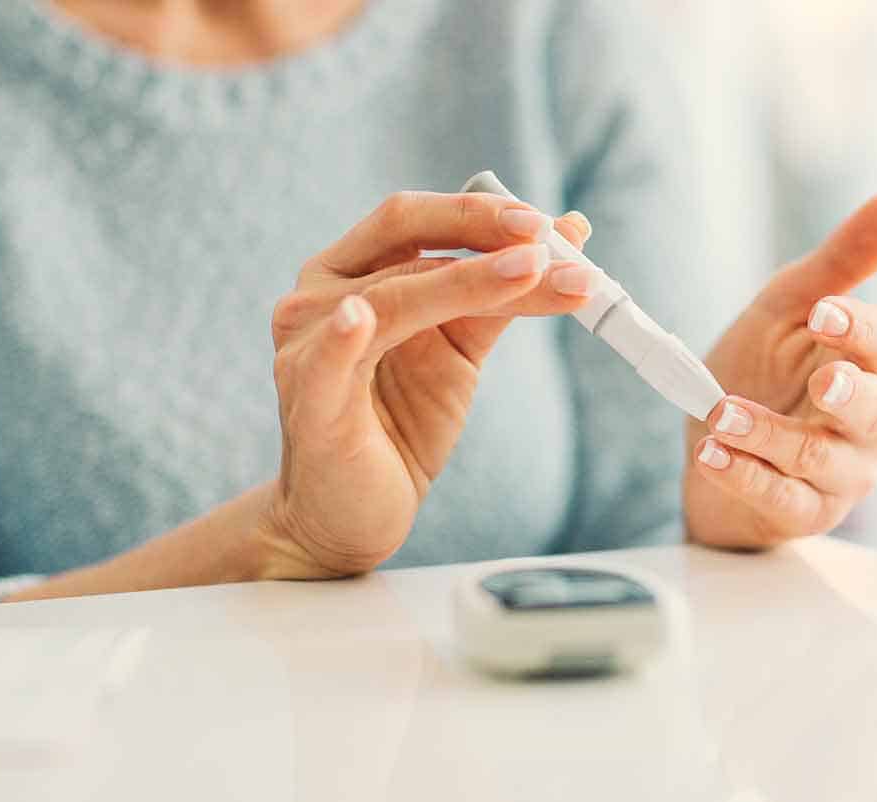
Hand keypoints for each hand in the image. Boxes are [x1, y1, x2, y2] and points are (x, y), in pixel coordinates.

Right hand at [258, 192, 596, 577]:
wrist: (353, 514)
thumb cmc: (400, 424)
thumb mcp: (461, 350)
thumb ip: (504, 295)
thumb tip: (571, 236)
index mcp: (351, 272)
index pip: (414, 219)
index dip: (478, 212)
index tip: (545, 224)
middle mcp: (319, 296)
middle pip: (404, 241)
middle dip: (479, 232)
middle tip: (543, 239)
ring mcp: (306, 345)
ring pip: (393, 297)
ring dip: (468, 282)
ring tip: (532, 273)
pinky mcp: (309, 399)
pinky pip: (327, 360)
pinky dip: (344, 335)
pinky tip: (361, 317)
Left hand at [685, 187, 876, 548]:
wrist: (713, 445)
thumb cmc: (763, 371)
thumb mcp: (790, 306)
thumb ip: (843, 259)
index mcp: (873, 367)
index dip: (860, 330)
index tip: (823, 312)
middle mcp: (869, 426)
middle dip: (852, 397)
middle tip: (822, 381)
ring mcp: (840, 476)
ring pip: (824, 461)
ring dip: (773, 436)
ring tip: (723, 413)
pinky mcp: (801, 512)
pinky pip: (781, 499)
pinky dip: (745, 476)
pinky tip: (712, 455)